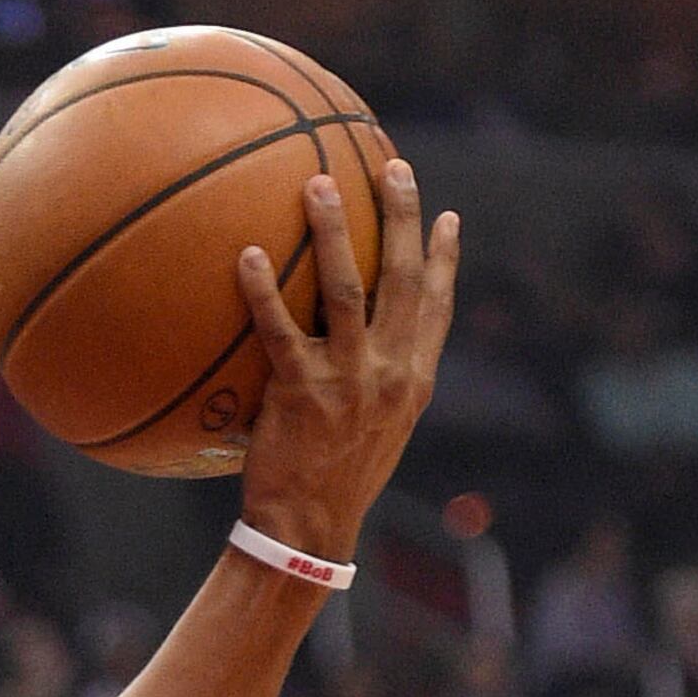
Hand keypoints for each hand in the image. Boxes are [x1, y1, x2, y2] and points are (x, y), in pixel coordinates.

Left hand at [230, 158, 460, 561]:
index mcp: (414, 380)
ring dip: (334, 231)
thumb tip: (355, 348)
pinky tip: (248, 254)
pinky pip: (280, 329)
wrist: (310, 530)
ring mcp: (350, 380)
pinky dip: (264, 290)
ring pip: (348, 289)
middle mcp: (392, 373)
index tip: (449, 216)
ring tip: (316, 182)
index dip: (446, 259)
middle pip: (404, 279)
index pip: (438, 307)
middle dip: (403, 217)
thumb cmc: (333, 480)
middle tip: (392, 166)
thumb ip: (375, 384)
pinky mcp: (303, 393)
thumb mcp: (374, 432)